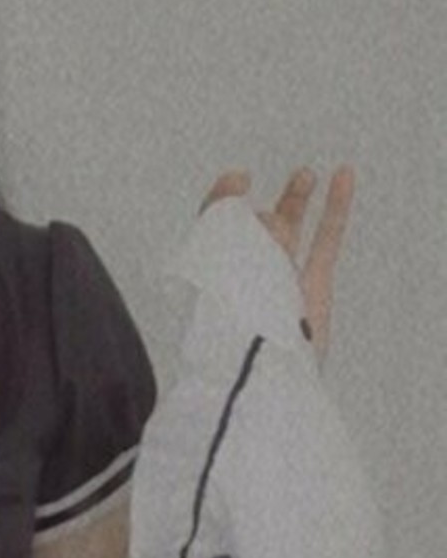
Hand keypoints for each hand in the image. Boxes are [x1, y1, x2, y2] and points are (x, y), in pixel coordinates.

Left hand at [199, 164, 355, 366]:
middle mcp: (247, 280)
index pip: (216, 228)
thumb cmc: (230, 341)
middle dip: (263, 211)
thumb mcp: (221, 285)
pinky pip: (326, 241)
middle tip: (268, 207)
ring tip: (305, 175)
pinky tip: (343, 175)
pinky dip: (335, 208)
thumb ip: (239, 245)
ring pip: (291, 229)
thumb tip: (267, 214)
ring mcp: (282, 283)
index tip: (238, 180)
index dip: (223, 199)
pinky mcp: (315, 291)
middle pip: (255, 229)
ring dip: (296, 198)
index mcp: (214, 280)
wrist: (260, 381)